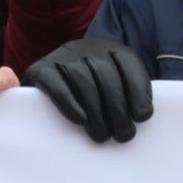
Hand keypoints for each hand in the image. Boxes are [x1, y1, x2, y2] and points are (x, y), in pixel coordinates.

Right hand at [24, 37, 153, 142]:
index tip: (142, 118)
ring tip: (103, 135)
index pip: (130, 65)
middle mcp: (88, 47)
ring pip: (84, 84)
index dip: (138, 92)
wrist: (51, 76)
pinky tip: (81, 121)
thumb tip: (141, 115)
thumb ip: (129, 93)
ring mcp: (63, 56)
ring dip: (97, 113)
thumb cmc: (94, 87)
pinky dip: (71, 106)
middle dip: (118, 109)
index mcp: (112, 49)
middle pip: (107, 77)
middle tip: (123, 135)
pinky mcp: (40, 69)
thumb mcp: (115, 82)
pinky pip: (58, 88)